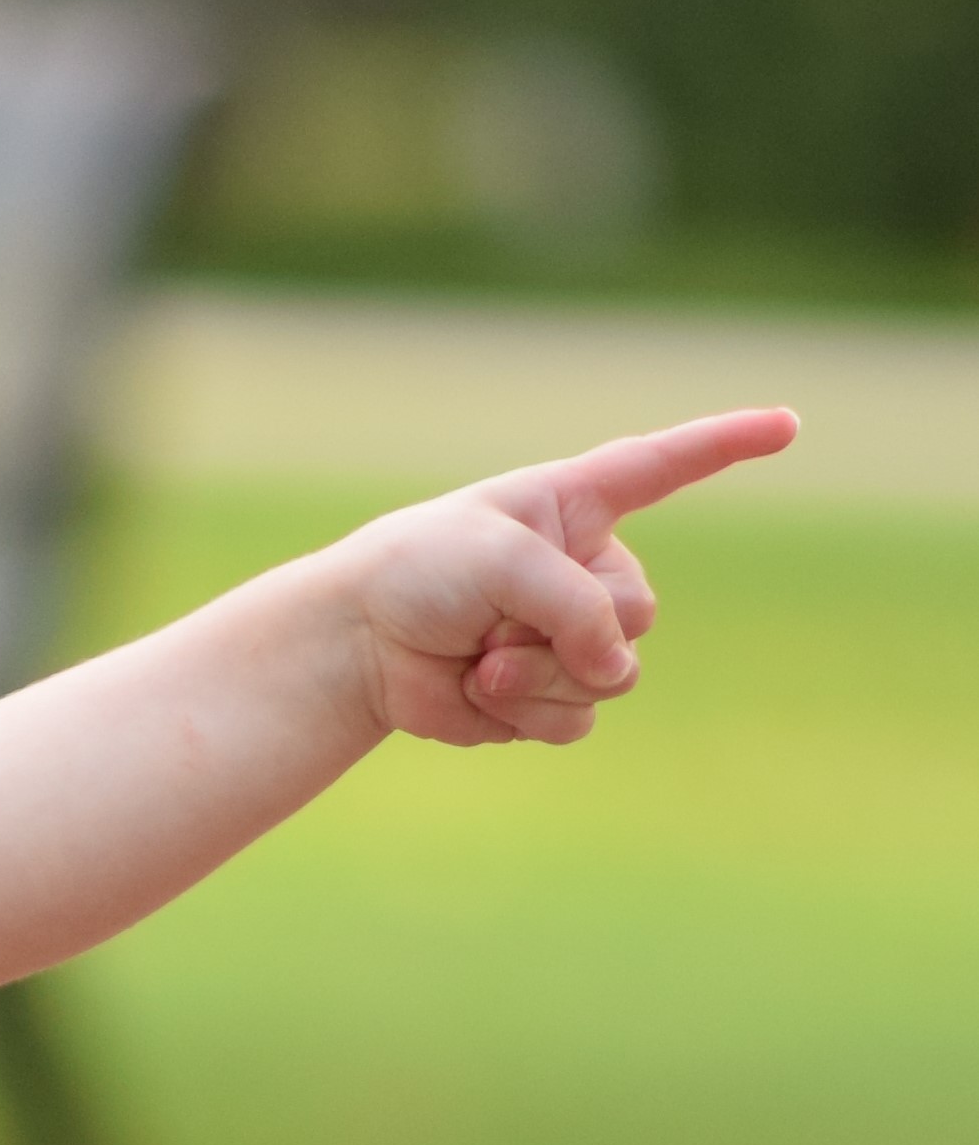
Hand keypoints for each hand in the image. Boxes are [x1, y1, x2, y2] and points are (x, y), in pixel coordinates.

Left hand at [335, 406, 796, 747]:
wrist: (357, 646)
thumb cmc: (419, 574)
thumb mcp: (505, 562)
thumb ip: (578, 605)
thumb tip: (613, 672)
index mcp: (575, 503)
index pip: (666, 466)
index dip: (729, 444)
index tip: (787, 425)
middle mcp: (582, 567)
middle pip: (637, 610)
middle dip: (569, 628)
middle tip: (494, 623)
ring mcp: (568, 635)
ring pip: (612, 674)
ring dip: (541, 677)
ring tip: (482, 659)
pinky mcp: (543, 694)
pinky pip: (576, 718)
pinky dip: (524, 715)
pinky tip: (478, 692)